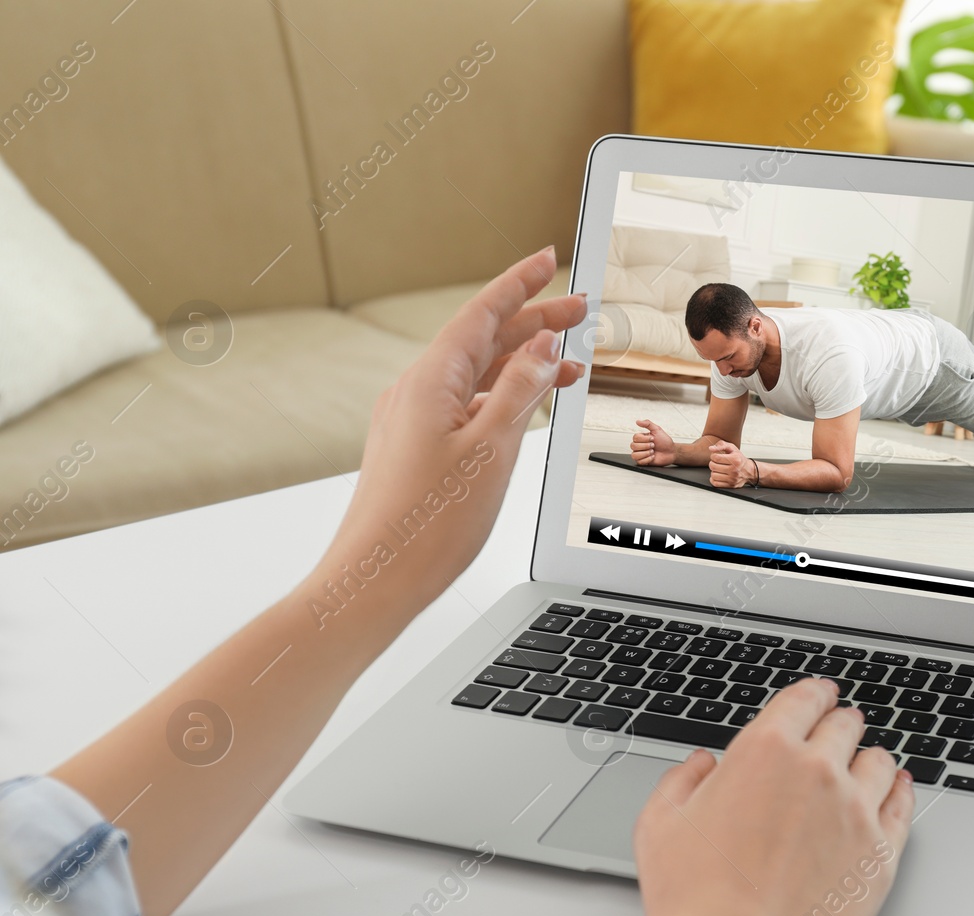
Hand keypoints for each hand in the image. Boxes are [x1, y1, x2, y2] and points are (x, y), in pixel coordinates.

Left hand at [319, 247, 585, 612]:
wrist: (375, 580)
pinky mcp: (414, 448)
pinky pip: (465, 404)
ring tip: (570, 363)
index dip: (520, 283)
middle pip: (482, 340)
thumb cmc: (426, 527)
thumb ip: (520, 392)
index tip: (550, 259)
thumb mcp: (490, 450)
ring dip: (522, 363)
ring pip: (476, 375)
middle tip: (579, 309)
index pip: (482, 314)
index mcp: (430, 382)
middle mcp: (415, 393)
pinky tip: (526, 407)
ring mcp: (412, 421)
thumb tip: (541, 348)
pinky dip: (502, 396)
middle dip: (533, 321)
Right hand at [588, 680, 914, 915]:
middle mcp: (818, 771)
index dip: (814, 693)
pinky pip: (904, 806)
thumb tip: (701, 765)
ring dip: (868, 758)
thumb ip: (681, 780)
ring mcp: (856, 811)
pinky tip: (895, 790)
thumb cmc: (694, 900)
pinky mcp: (882, 852)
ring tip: (862, 765)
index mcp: (765, 751)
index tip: (819, 695)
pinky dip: (900, 791)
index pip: (804, 700)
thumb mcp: (660, 824)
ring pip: (880, 762)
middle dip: (840, 724)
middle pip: (846, 726)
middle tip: (838, 729)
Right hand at [631, 419, 676, 465]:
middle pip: (633, 446)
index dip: (644, 439)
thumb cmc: (664, 441)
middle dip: (646, 446)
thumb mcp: (657, 429)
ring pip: (634, 455)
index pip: (635, 437)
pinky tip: (653, 457)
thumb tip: (637, 421)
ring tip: (652, 452)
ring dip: (645, 453)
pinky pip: (639, 462)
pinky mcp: (643, 462)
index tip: (653, 439)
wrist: (671, 452)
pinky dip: (648, 459)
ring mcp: (640, 454)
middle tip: (653, 445)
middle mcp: (639, 446)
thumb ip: (647, 424)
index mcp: (641, 438)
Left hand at [708, 441, 755, 487]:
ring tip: (718, 469)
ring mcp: (733, 479)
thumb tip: (711, 448)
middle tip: (717, 462)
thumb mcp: (732, 448)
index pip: (716, 457)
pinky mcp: (731, 485)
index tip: (716, 456)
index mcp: (735, 459)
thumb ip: (721, 445)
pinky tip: (718, 475)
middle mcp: (734, 470)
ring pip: (713, 475)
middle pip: (713, 466)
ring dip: (714, 471)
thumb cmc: (739, 458)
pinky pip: (716, 483)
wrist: (749, 470)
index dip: (713, 456)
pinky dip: (714, 479)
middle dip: (712, 463)